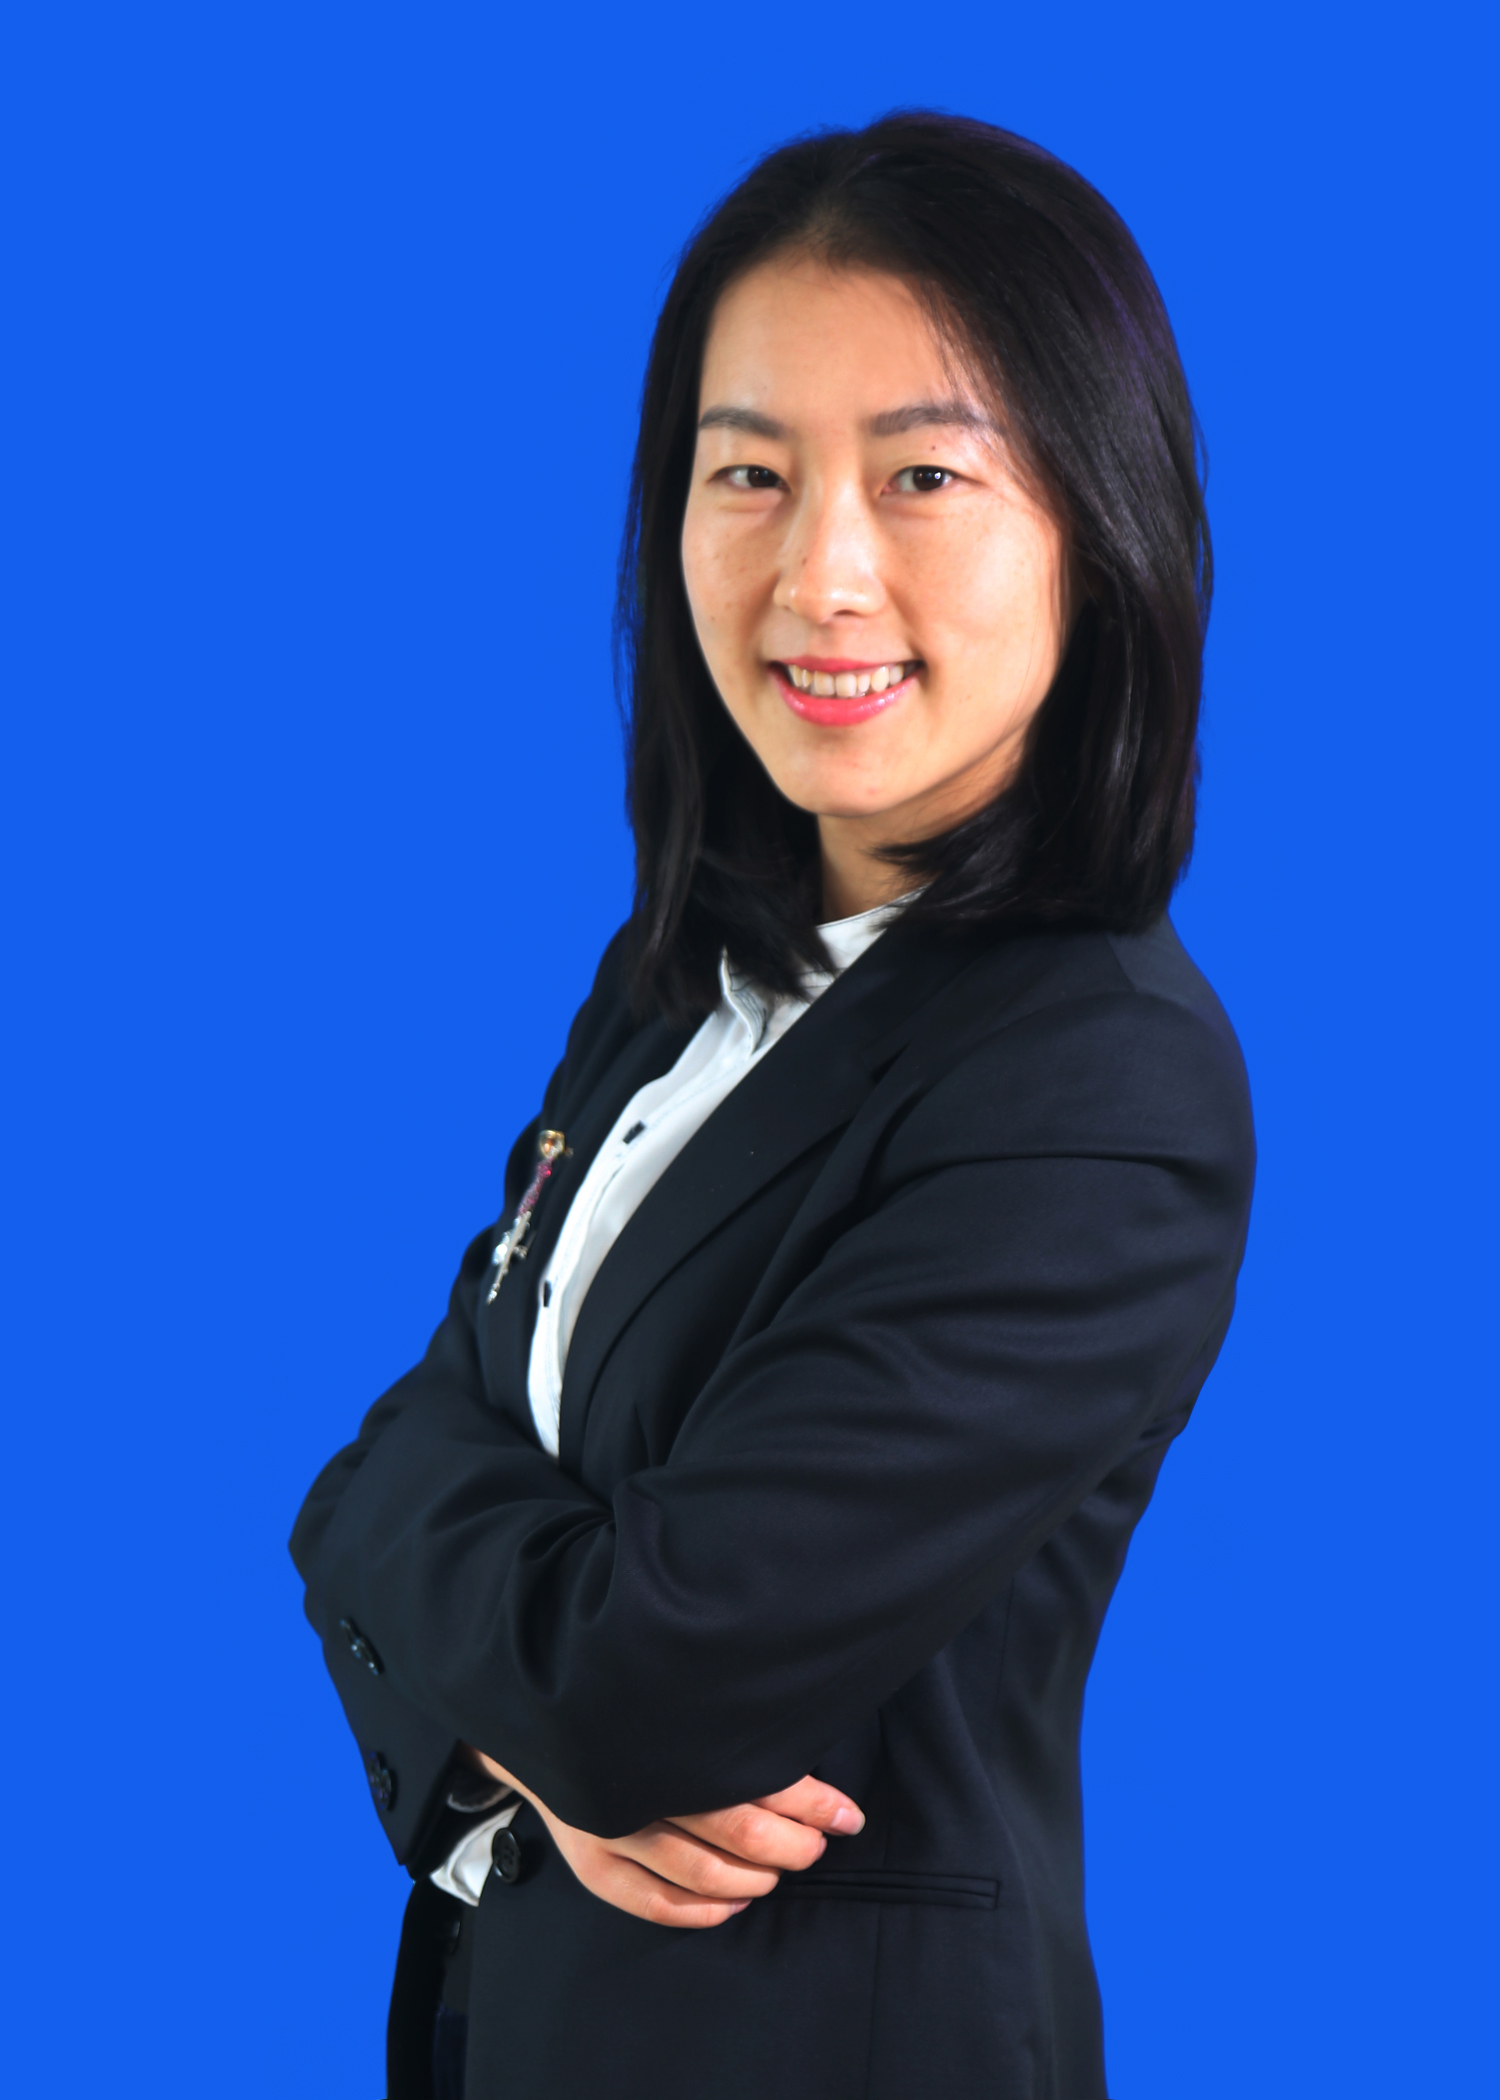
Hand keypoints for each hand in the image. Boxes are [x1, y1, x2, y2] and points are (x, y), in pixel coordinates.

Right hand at [461, 1746, 863, 1929]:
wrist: (547, 1719)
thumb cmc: (637, 1710)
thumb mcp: (683, 1701)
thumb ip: (734, 1724)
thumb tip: (811, 1756)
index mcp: (671, 1731)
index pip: (757, 1775)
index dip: (811, 1803)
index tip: (847, 1815)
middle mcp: (640, 1780)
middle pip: (735, 1828)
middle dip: (790, 1845)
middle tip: (816, 1845)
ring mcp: (610, 1824)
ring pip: (700, 1872)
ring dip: (754, 1879)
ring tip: (780, 1872)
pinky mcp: (590, 1859)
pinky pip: (652, 1902)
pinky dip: (702, 1911)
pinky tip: (735, 1902)